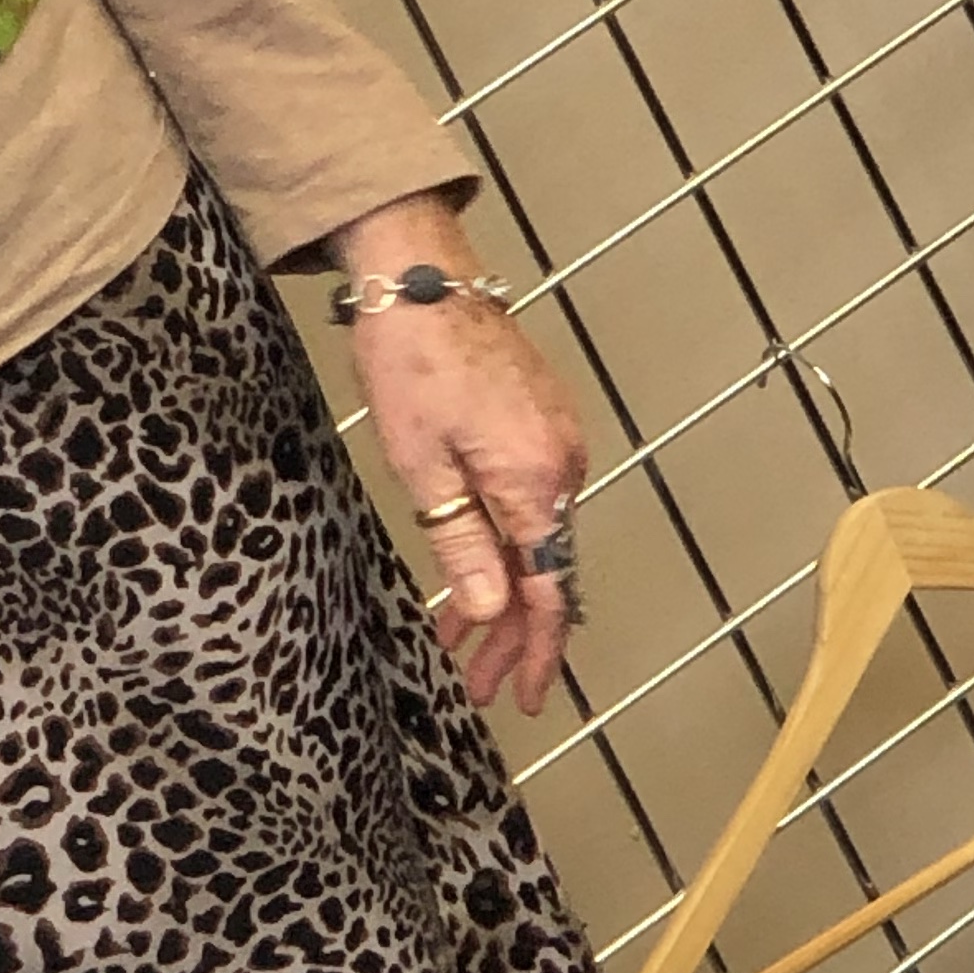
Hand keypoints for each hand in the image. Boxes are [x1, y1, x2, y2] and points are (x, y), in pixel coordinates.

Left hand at [331, 196, 588, 718]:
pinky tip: (473, 561)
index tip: (526, 695)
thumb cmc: (411, 357)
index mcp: (536, 480)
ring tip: (462, 635)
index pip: (549, 590)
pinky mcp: (541, 421)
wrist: (421, 276)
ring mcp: (556, 439)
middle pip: (546, 570)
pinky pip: (531, 500)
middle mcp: (562, 463)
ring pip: (536, 537)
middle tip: (478, 680)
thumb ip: (460, 541)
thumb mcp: (422, 465)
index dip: (537, 651)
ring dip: (501, 587)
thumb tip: (489, 607)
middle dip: (511, 632)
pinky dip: (504, 540)